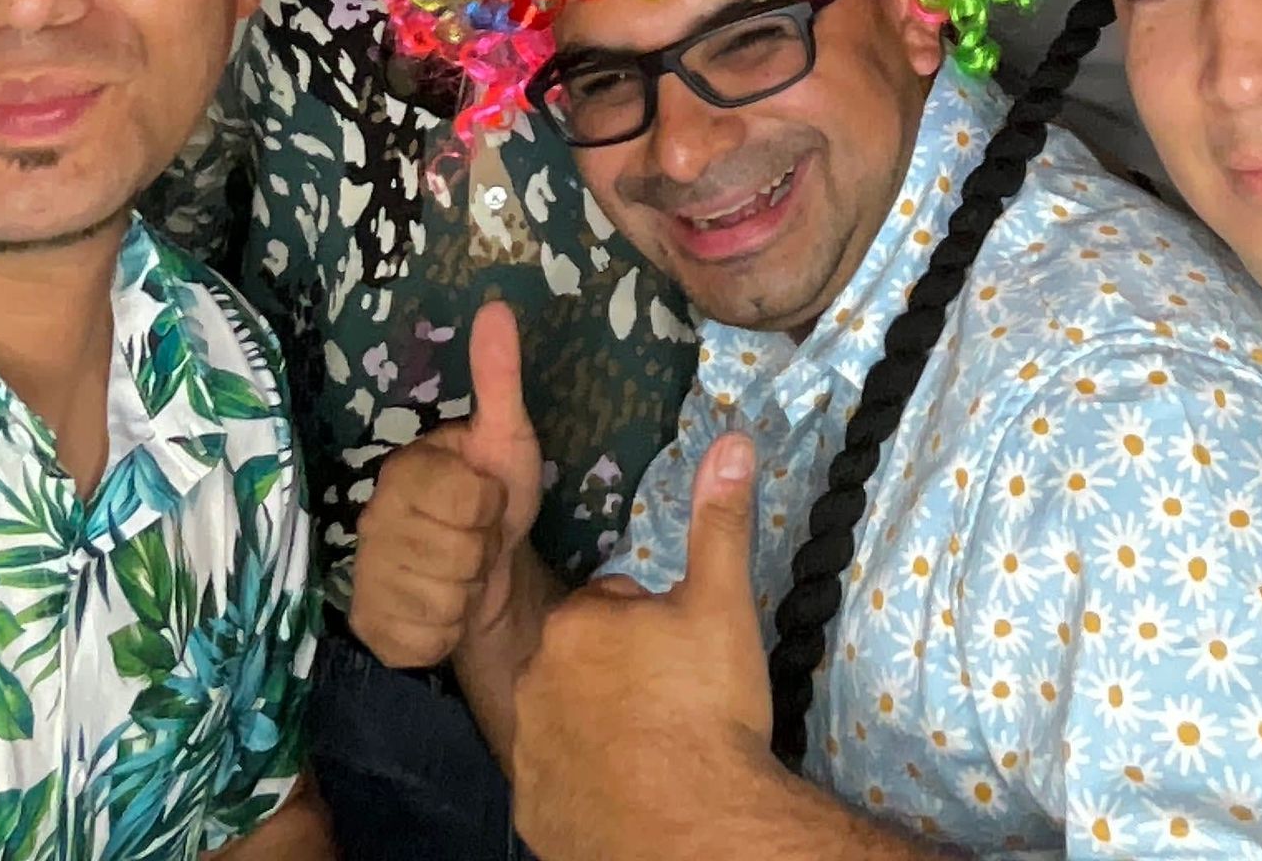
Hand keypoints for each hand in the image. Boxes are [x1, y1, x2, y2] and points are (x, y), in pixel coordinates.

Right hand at [348, 300, 543, 670]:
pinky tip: (444, 611)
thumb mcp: (506, 437)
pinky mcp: (372, 630)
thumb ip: (498, 377)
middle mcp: (371, 521)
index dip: (490, 504)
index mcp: (402, 471)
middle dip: (481, 551)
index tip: (486, 499)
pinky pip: (425, 640)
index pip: (467, 499)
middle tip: (476, 541)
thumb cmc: (494, 499)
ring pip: (443, 599)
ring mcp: (366, 578)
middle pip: (457, 552)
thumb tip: (496, 306)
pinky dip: (447, 632)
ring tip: (463, 574)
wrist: (489, 577)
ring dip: (468, 592)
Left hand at [513, 431, 774, 860]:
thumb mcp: (723, 606)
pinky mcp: (533, 810)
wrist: (699, 830)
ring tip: (655, 747)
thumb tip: (732, 440)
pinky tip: (626, 789)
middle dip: (619, 670)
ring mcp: (529, 751)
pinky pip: (556, 780)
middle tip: (672, 701)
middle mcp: (533, 680)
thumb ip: (720, 522)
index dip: (652, 627)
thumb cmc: (709, 711)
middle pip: (583, 660)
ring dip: (598, 723)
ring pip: (565, 717)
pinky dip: (584, 781)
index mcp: (575, 623)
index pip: (612, 605)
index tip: (681, 656)